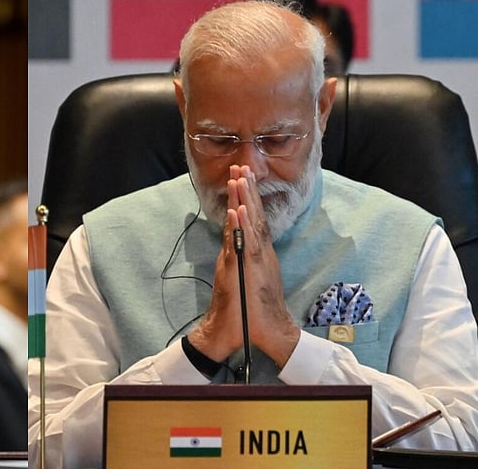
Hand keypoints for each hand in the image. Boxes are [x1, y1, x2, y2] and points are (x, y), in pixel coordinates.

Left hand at [188, 165, 299, 367]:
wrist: (266, 334)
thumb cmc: (254, 312)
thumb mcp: (246, 281)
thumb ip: (241, 263)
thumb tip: (235, 247)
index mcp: (258, 255)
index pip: (252, 221)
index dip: (247, 199)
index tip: (242, 177)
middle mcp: (258, 254)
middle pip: (252, 217)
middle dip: (246, 191)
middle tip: (241, 167)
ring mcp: (255, 260)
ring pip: (249, 225)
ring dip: (244, 201)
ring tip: (241, 178)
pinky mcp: (251, 270)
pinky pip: (246, 243)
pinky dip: (242, 226)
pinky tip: (238, 210)